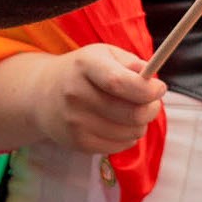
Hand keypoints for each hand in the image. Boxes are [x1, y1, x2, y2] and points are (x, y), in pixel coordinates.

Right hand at [34, 45, 165, 155]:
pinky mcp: (78, 143)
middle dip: (151, 109)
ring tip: (131, 112)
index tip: (159, 88)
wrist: (42, 95)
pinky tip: (117, 124)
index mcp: (85, 65)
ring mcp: (75, 122)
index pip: (119, 82)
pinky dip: (127, 137)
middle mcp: (76, 94)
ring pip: (130, 132)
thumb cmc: (82, 72)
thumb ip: (131, 63)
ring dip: (140, 124)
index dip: (147, 89)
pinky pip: (120, 146)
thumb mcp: (103, 55)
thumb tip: (153, 80)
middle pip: (131, 113)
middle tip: (152, 102)